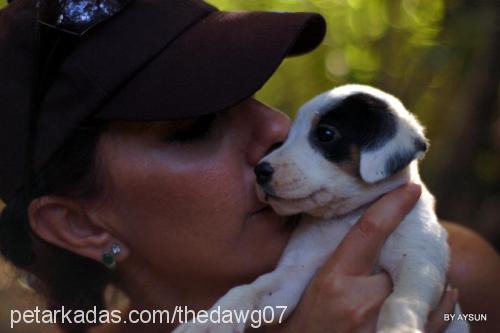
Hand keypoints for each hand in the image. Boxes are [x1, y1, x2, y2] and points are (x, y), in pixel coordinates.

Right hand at [269, 183, 456, 332]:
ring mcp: (381, 326)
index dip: (391, 206)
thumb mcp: (311, 285)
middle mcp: (360, 302)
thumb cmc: (304, 322)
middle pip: (398, 264)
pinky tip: (443, 293)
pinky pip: (434, 319)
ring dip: (419, 280)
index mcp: (333, 280)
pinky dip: (441, 304)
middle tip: (394, 257)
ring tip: (410, 277)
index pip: (368, 231)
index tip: (410, 190)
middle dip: (398, 261)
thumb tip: (353, 230)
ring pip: (420, 289)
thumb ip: (332, 259)